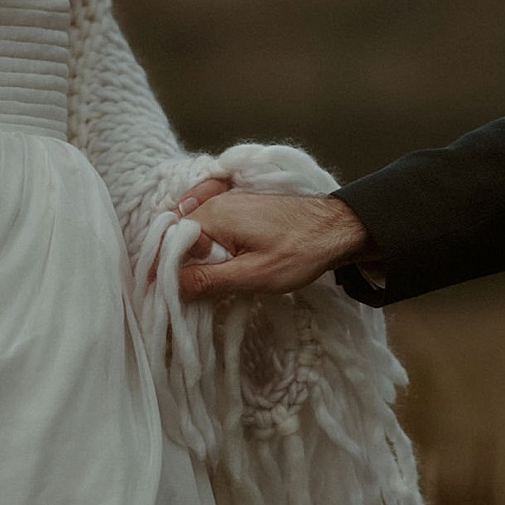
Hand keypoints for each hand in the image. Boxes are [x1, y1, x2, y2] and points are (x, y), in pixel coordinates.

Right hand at [177, 191, 372, 299]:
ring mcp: (228, 206)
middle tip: (197, 298)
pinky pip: (214, 235)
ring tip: (215, 289)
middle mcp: (215, 205)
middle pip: (181, 241)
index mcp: (213, 216)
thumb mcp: (252, 275)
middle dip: (185, 269)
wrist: (337, 229)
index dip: (168, 272)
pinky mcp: (240, 214)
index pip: (169, 244)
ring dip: (202, 265)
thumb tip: (170, 287)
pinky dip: (215, 255)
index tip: (173, 298)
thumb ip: (209, 280)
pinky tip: (226, 273)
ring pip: (198, 240)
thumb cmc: (299, 251)